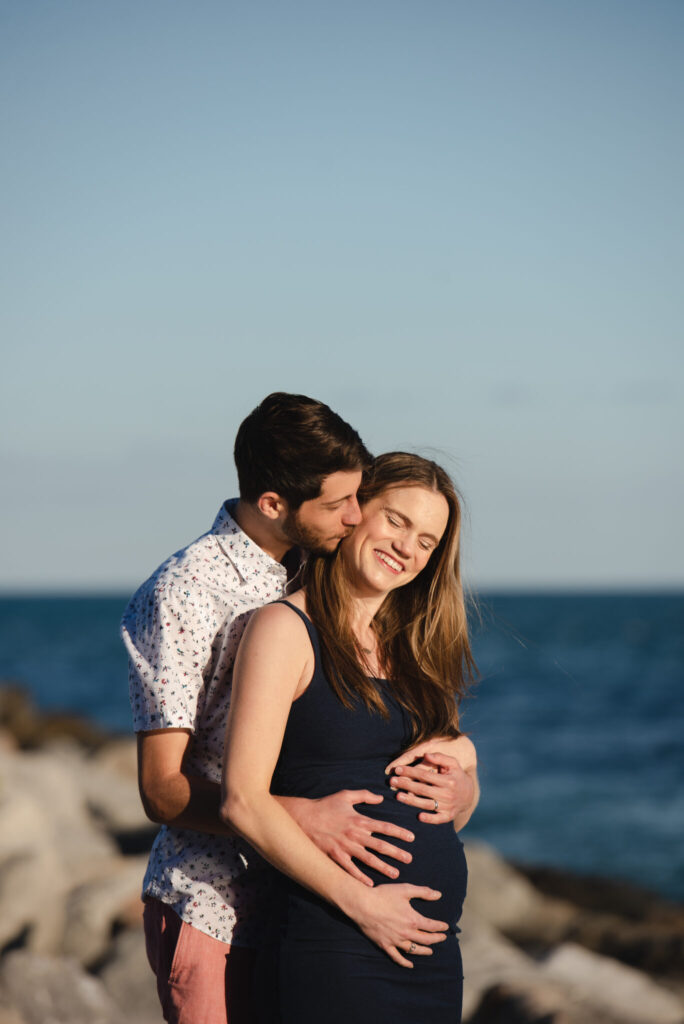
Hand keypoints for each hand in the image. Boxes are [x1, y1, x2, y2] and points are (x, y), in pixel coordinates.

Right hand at [290, 790, 414, 885]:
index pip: (384, 826)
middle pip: (380, 845)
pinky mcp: (335, 856)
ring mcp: (346, 847)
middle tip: (409, 859)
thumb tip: (380, 798)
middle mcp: (355, 834)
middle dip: (396, 852)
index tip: (411, 838)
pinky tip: (370, 884)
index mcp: (359, 820)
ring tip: (395, 874)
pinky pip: (350, 869)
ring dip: (383, 867)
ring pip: (368, 859)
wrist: (304, 818)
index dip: (398, 832)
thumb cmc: (326, 806)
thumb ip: (364, 796)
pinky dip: (360, 877)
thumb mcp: (345, 795)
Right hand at [344, 883, 447, 967]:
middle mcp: (406, 933)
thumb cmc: (384, 895)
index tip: (445, 927)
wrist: (363, 905)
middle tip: (442, 938)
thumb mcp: (405, 889)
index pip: (431, 926)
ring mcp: (396, 941)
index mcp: (413, 919)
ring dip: (424, 951)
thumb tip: (439, 895)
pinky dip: (405, 962)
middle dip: (436, 939)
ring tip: (430, 951)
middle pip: (425, 940)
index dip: (440, 927)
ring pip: (414, 950)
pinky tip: (410, 965)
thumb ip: (423, 892)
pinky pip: (397, 957)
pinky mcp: (385, 945)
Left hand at [387, 750, 474, 824]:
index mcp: (448, 780)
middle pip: (422, 789)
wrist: (469, 795)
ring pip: (426, 804)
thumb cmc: (456, 775)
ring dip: (411, 801)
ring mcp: (448, 806)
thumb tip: (426, 755)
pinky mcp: (448, 816)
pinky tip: (418, 816)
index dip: (410, 772)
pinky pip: (437, 819)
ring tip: (397, 795)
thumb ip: (440, 757)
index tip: (398, 769)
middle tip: (392, 781)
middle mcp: (448, 794)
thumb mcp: (452, 764)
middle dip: (406, 784)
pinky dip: (429, 819)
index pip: (425, 775)